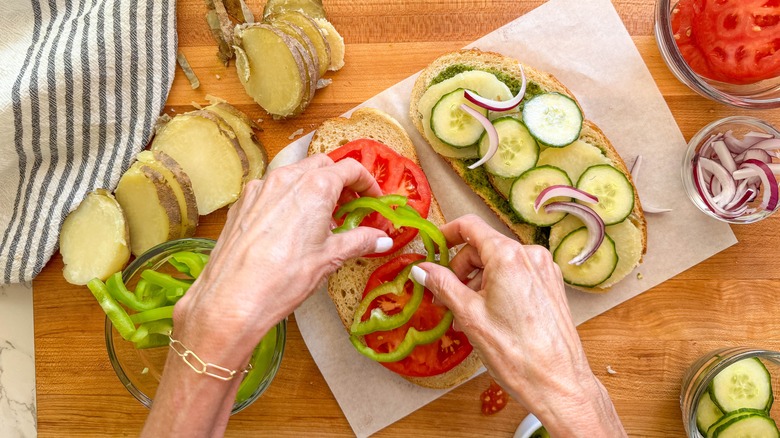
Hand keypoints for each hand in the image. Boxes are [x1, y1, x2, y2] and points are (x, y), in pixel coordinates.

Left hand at [143, 154, 391, 436]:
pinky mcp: (242, 203)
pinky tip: (290, 226)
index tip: (373, 197)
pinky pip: (271, 189)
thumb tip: (381, 238)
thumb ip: (359, 241)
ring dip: (313, 187)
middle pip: (321, 165)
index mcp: (314, 187)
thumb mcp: (329, 258)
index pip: (349, 168)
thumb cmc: (282, 279)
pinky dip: (287, 198)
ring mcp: (260, 188)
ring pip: (294, 174)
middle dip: (340, 181)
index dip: (367, 181)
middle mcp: (285, 179)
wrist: (232, 299)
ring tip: (321, 217)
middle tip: (350, 207)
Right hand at [411, 215, 624, 436]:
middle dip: (460, 271)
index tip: (433, 248)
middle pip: (483, 248)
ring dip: (477, 284)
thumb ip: (443, 286)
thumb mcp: (469, 316)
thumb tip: (422, 269)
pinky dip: (496, 289)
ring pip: (499, 264)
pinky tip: (486, 317)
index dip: (446, 234)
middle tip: (443, 298)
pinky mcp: (551, 287)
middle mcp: (530, 256)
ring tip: (464, 317)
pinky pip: (516, 277)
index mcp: (509, 257)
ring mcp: (544, 271)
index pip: (470, 226)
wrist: (559, 384)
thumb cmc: (517, 354)